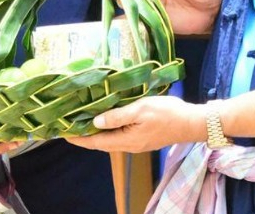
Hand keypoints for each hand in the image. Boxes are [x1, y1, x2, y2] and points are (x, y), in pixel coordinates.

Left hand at [67, 95, 205, 152]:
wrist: (192, 122)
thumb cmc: (167, 113)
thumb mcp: (140, 110)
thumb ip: (117, 117)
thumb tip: (95, 123)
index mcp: (126, 140)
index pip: (96, 142)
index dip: (78, 138)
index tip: (62, 133)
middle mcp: (129, 145)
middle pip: (101, 142)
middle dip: (84, 135)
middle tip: (68, 123)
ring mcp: (137, 143)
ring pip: (110, 139)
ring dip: (96, 132)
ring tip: (82, 120)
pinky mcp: (143, 138)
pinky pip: (119, 135)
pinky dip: (108, 129)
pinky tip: (105, 119)